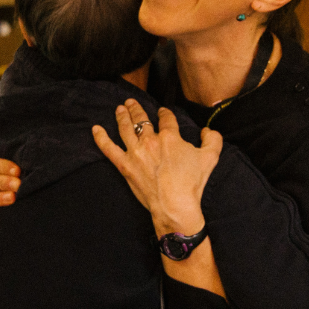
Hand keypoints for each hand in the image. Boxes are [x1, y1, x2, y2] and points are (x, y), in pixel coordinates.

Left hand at [92, 99, 222, 235]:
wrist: (175, 206)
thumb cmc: (192, 184)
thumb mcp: (210, 158)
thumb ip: (213, 139)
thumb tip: (207, 130)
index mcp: (170, 137)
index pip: (166, 118)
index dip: (164, 113)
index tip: (163, 112)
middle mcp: (150, 141)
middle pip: (142, 119)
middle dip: (136, 109)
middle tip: (131, 102)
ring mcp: (135, 153)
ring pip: (125, 128)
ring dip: (122, 116)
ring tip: (119, 109)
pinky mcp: (125, 166)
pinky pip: (109, 149)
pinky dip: (101, 138)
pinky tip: (95, 129)